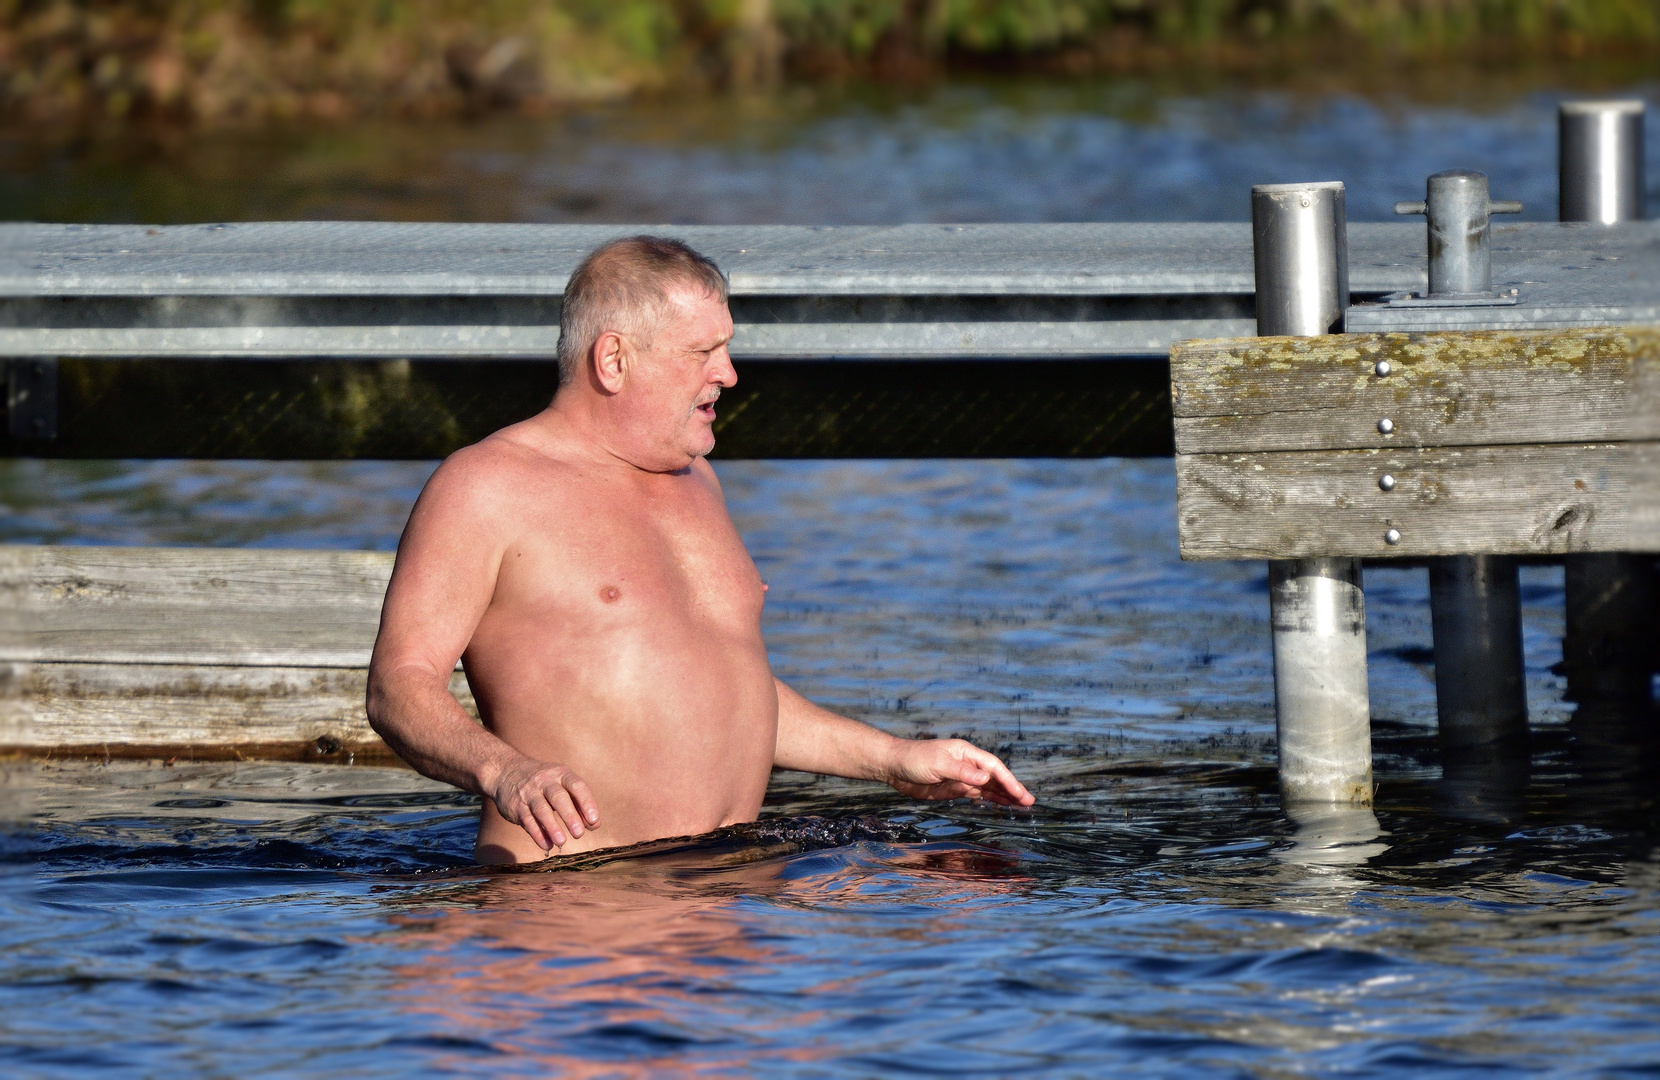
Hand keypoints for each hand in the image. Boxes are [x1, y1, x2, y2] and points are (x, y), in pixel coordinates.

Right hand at [488, 755, 599, 851]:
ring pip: (541, 809)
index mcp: (562, 774)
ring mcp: (529, 793)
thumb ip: (578, 804)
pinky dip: (537, 834)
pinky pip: (527, 820)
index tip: (594, 820)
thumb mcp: (562, 785)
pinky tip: (547, 845)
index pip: (577, 786)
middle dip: (570, 816)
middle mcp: (545, 781)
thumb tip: (594, 824)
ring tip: (562, 842)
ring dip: (552, 827)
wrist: (507, 772)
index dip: (587, 803)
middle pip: (558, 797)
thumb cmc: (545, 784)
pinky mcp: (516, 806)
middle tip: (579, 834)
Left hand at [884, 738, 1034, 806]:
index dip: (1008, 780)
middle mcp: (968, 764)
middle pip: (995, 777)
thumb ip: (962, 772)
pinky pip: (978, 795)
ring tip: (1022, 806)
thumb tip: (986, 779)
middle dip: (1012, 789)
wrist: (895, 766)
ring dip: (1005, 796)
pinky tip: (1003, 805)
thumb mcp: (938, 763)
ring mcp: (963, 777)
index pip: (993, 767)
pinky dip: (991, 800)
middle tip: (1030, 802)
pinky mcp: (955, 789)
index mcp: (966, 753)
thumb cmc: (915, 759)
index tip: (1020, 794)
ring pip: (989, 787)